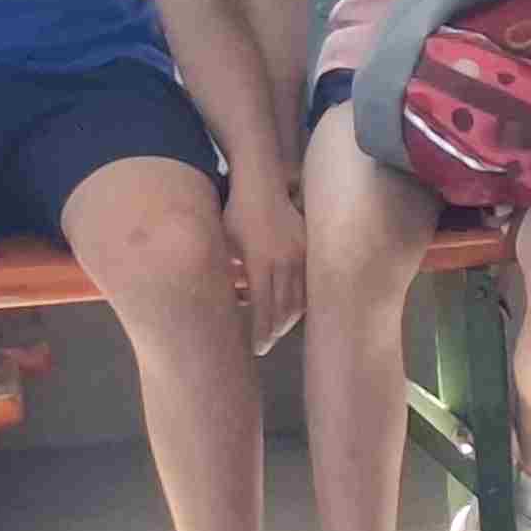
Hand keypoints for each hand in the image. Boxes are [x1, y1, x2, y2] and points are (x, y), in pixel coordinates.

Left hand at [226, 181, 305, 354]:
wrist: (261, 182)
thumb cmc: (235, 212)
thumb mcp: (223, 242)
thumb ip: (228, 273)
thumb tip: (231, 303)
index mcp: (260, 261)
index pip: (263, 308)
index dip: (260, 332)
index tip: (255, 348)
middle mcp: (283, 261)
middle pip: (283, 310)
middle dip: (273, 331)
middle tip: (264, 344)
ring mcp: (299, 255)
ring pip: (298, 299)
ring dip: (287, 319)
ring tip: (275, 329)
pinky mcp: (308, 249)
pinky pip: (307, 285)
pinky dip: (298, 301)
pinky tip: (288, 307)